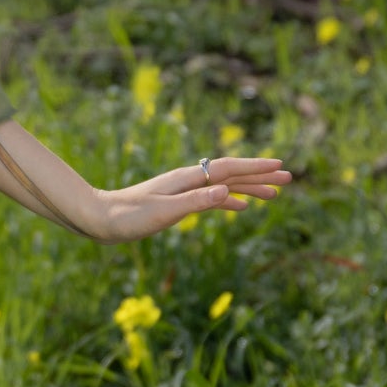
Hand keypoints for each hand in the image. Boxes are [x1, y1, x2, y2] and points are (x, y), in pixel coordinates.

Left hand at [87, 154, 291, 241]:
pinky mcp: (175, 202)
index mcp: (186, 179)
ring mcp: (181, 190)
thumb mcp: (164, 212)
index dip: (255, 168)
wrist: (98, 219)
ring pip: (223, 185)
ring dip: (248, 188)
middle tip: (288, 179)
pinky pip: (210, 197)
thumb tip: (226, 191)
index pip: (228, 169)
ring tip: (273, 194)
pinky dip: (229, 200)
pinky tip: (239, 207)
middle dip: (259, 176)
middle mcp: (187, 180)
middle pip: (230, 174)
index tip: (281, 167)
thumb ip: (196, 202)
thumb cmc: (127, 218)